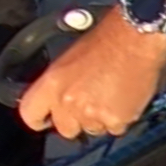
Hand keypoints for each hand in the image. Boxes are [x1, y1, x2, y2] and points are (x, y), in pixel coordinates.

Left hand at [16, 17, 165, 140]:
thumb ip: (59, 83)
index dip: (39, 119)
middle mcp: (68, 101)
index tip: (45, 120)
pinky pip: (114, 129)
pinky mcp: (116, 120)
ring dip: (99, 118)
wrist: (136, 36)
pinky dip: (120, 118)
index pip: (30, 114)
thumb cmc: (106, 37)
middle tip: (88, 103)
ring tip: (110, 94)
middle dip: (76, 120)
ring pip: (92, 130)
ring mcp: (92, 113)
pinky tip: (124, 98)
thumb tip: (58, 97)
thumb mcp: (69, 57)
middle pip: (65, 129)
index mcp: (52, 83)